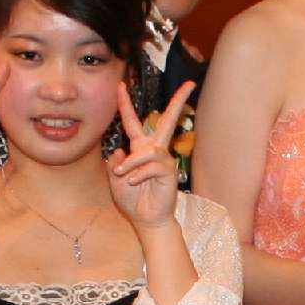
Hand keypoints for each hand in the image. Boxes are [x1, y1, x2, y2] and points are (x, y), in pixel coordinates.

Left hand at [109, 80, 194, 228]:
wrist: (145, 218)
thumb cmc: (132, 198)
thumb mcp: (115, 179)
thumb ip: (115, 163)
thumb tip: (120, 152)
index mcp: (139, 148)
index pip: (132, 122)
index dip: (125, 104)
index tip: (120, 85)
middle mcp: (154, 150)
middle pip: (168, 121)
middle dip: (178, 102)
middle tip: (189, 85)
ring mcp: (163, 160)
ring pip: (148, 151)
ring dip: (133, 164)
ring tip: (123, 176)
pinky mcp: (169, 171)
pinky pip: (152, 166)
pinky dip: (139, 174)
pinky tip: (133, 182)